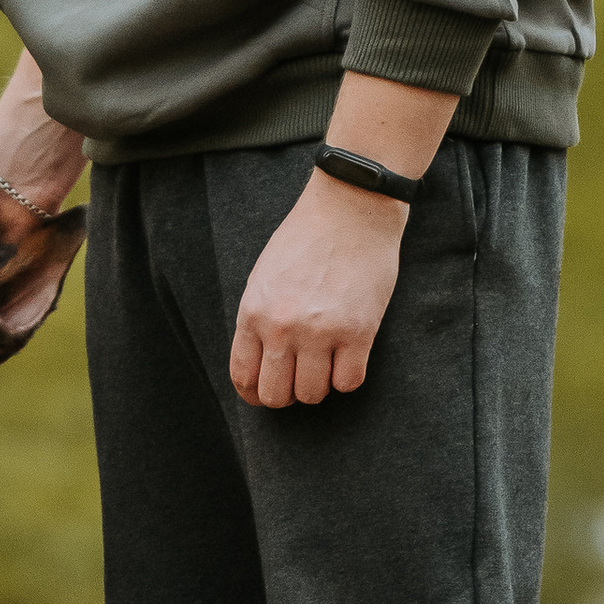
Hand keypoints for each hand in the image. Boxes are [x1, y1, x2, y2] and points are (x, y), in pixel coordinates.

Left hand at [229, 174, 405, 407]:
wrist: (350, 208)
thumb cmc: (306, 238)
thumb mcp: (264, 277)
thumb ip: (258, 319)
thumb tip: (260, 363)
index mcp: (253, 312)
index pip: (243, 377)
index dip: (255, 394)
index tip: (267, 393)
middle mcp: (282, 327)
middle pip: (276, 395)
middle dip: (287, 394)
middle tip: (299, 378)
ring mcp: (321, 332)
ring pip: (313, 395)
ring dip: (320, 385)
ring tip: (326, 361)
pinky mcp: (359, 332)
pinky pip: (349, 383)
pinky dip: (348, 376)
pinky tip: (349, 355)